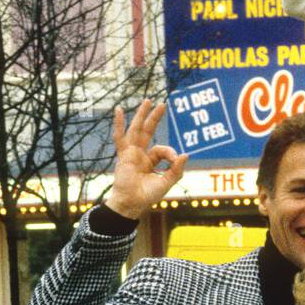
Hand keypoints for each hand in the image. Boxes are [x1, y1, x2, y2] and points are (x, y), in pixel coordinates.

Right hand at [109, 100, 187, 220]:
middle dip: (155, 118)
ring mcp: (131, 153)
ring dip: (141, 115)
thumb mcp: (166, 182)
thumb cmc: (147, 196)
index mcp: (150, 161)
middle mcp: (140, 154)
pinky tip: (118, 110)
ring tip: (147, 100)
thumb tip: (186, 154)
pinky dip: (118, 124)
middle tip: (163, 104)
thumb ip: (176, 169)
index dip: (170, 153)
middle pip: (148, 132)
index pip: (162, 150)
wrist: (132, 203)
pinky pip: (120, 137)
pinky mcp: (123, 155)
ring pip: (136, 130)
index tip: (175, 159)